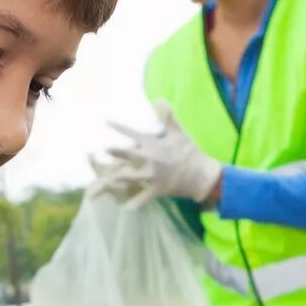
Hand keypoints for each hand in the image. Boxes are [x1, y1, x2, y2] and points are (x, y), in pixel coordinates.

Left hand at [95, 104, 223, 203]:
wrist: (202, 174)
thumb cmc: (190, 152)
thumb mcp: (179, 133)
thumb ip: (167, 117)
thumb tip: (158, 98)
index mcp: (154, 144)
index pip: (133, 132)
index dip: (118, 126)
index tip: (106, 121)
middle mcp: (151, 159)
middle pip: (127, 154)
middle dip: (115, 151)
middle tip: (103, 149)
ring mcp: (153, 175)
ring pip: (131, 176)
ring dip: (118, 176)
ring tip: (108, 176)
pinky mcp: (157, 189)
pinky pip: (144, 197)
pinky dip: (135, 202)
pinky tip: (125, 206)